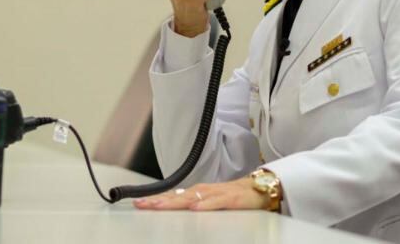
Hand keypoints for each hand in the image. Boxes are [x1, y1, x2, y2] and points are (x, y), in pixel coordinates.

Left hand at [132, 177, 267, 211]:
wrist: (261, 189)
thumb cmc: (235, 197)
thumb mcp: (211, 203)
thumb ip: (196, 205)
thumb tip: (179, 211)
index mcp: (199, 193)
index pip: (173, 196)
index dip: (156, 199)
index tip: (138, 203)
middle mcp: (205, 191)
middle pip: (178, 196)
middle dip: (159, 201)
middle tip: (142, 205)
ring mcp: (217, 194)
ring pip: (193, 198)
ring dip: (175, 202)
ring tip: (159, 206)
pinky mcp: (232, 199)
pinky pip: (217, 203)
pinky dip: (205, 205)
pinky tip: (195, 209)